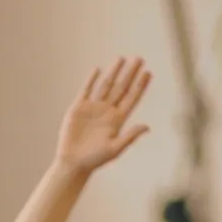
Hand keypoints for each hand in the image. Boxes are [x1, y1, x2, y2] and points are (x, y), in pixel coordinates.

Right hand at [56, 59, 150, 174]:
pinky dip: (91, 80)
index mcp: (117, 120)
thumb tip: (147, 127)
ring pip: (105, 85)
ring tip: (121, 58)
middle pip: (121, 88)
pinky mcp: (78, 108)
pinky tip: (97, 69)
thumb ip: (130, 136)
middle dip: (130, 73)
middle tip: (139, 58)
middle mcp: (107, 111)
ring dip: (114, 72)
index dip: (140, 85)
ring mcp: (93, 108)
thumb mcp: (115, 149)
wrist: (73, 163)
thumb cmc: (95, 159)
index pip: (132, 98)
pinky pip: (86, 90)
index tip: (148, 72)